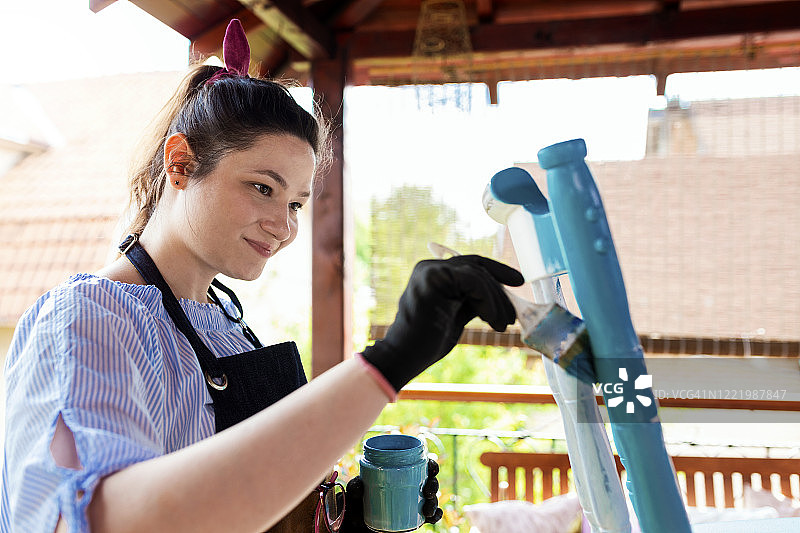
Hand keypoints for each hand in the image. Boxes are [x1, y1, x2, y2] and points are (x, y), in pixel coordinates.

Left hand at [340, 458, 443, 531]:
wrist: (357, 523)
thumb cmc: (357, 501)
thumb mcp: (354, 492)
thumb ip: (354, 487)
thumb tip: (360, 485)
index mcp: (400, 473)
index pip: (420, 465)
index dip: (430, 464)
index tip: (431, 466)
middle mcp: (410, 486)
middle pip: (429, 481)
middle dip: (434, 484)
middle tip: (428, 491)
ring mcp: (413, 502)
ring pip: (432, 499)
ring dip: (434, 502)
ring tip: (427, 509)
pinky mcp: (414, 517)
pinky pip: (430, 516)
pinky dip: (435, 516)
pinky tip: (431, 516)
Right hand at [363, 255, 523, 390]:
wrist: (404, 357)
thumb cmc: (427, 341)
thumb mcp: (456, 314)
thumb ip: (472, 300)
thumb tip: (500, 295)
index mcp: (433, 273)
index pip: (471, 264)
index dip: (497, 270)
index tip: (517, 281)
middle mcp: (430, 267)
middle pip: (477, 267)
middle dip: (500, 290)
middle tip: (511, 316)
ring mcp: (430, 271)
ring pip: (478, 276)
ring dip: (496, 302)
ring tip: (501, 324)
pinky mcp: (434, 279)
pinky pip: (473, 282)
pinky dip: (488, 301)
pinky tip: (491, 320)